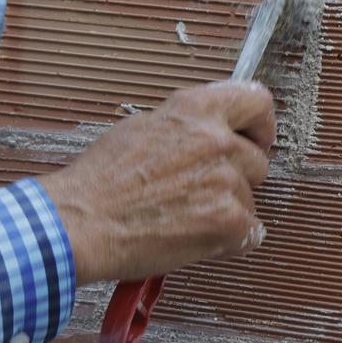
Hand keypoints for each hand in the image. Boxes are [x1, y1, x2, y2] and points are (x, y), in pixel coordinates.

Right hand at [38, 81, 275, 283]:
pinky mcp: (228, 221)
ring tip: (184, 217)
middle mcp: (216, 139)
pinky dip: (228, 241)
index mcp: (194, 110)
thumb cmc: (100, 181)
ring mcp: (225, 181)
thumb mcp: (142, 128)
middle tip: (203, 191)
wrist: (81, 222)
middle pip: (257, 160)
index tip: (255, 138)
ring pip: (249, 199)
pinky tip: (194, 237)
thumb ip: (185, 127)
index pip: (256, 101)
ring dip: (227, 210)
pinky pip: (250, 233)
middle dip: (237, 178)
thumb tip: (207, 134)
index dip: (260, 124)